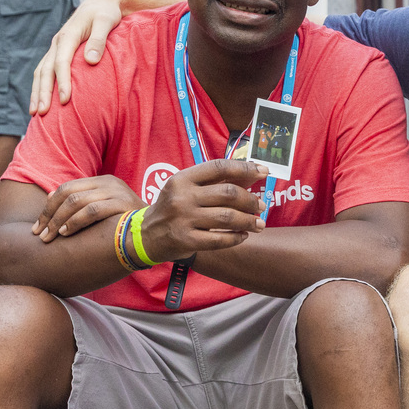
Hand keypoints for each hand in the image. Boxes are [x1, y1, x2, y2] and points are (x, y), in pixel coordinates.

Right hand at [29, 0, 128, 114]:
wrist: (100, 3)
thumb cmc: (106, 13)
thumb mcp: (107, 22)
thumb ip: (99, 40)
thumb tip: (91, 61)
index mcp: (68, 35)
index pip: (61, 62)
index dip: (62, 82)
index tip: (65, 100)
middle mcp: (57, 42)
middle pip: (45, 70)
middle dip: (42, 93)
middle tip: (41, 114)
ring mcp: (55, 48)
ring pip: (41, 72)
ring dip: (37, 92)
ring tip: (35, 114)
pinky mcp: (58, 52)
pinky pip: (45, 71)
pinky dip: (40, 86)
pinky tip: (40, 101)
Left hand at [33, 175, 142, 241]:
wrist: (159, 229)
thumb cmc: (128, 224)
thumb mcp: (106, 209)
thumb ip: (84, 204)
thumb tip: (50, 199)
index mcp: (102, 181)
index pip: (66, 188)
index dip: (48, 207)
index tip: (38, 226)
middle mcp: (108, 183)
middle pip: (68, 194)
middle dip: (50, 215)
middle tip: (40, 234)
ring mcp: (116, 192)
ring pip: (77, 201)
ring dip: (59, 220)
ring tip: (51, 235)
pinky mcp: (122, 204)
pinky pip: (92, 210)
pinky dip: (75, 221)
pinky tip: (66, 233)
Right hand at [140, 160, 269, 261]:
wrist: (145, 235)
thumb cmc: (173, 207)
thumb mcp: (186, 188)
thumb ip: (215, 181)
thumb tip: (250, 175)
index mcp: (183, 179)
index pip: (219, 167)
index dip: (245, 168)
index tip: (263, 171)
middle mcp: (182, 197)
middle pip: (228, 193)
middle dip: (250, 200)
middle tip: (261, 206)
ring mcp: (183, 219)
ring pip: (227, 217)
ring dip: (249, 220)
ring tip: (259, 223)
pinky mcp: (186, 240)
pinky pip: (220, 240)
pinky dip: (236, 237)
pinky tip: (243, 235)